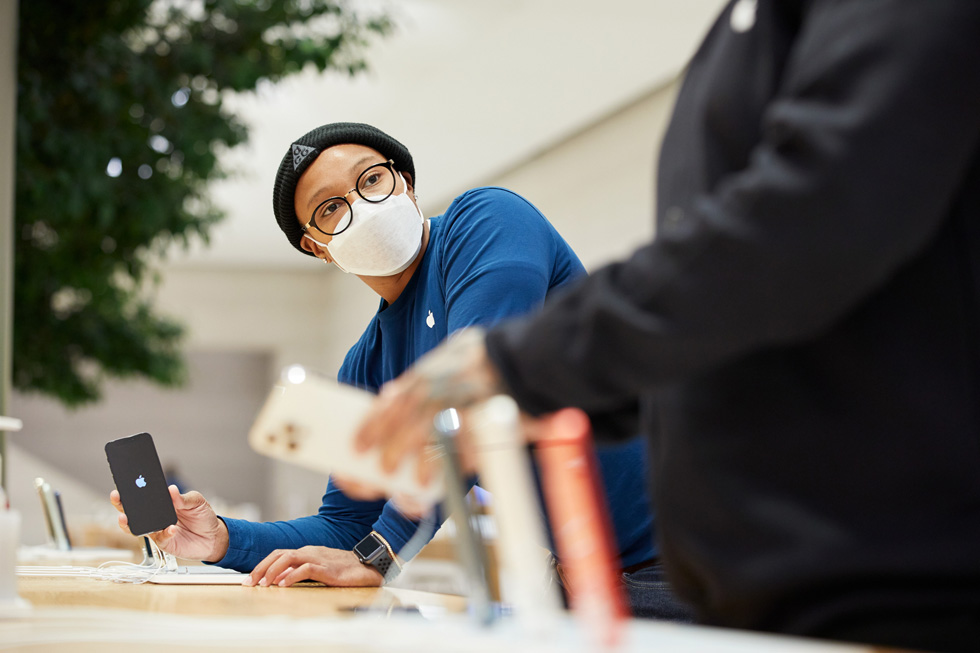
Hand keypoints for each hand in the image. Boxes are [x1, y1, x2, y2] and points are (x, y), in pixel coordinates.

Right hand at [109, 485, 228, 561]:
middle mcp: (155, 517)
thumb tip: (171, 490)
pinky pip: (159, 538)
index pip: (142, 496)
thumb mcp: (196, 501)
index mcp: (161, 504)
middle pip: (132, 512)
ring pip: (136, 528)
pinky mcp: (164, 542)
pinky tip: (171, 528)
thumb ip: (184, 497)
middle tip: (117, 497)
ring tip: (126, 517)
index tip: (123, 483)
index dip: (131, 490)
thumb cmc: (202, 516)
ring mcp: (157, 530)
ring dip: (129, 523)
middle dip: (121, 504)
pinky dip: (164, 533)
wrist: (214, 537)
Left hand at [244, 546, 382, 587]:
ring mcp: (318, 558)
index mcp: (306, 552)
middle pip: (279, 554)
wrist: (367, 565)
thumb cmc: (344, 569)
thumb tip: (278, 580)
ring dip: (272, 571)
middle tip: (249, 582)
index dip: (262, 565)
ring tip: (263, 584)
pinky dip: (291, 576)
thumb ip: (299, 572)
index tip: (250, 579)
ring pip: (288, 558)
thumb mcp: (318, 570)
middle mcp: (309, 552)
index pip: (279, 554)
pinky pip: (305, 568)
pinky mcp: (326, 567)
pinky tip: (283, 584)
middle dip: (261, 568)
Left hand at [353, 327, 504, 490]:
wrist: (527, 357)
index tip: (358, 444)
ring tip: (418, 479)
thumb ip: (420, 377)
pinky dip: (455, 464)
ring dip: (423, 463)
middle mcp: (438, 392)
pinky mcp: (483, 424)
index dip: (371, 426)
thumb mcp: (447, 356)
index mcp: (426, 376)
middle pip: (405, 427)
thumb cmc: (486, 356)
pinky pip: (463, 450)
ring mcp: (460, 409)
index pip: (388, 404)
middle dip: (392, 450)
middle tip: (384, 468)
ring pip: (431, 442)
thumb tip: (390, 393)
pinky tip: (453, 474)